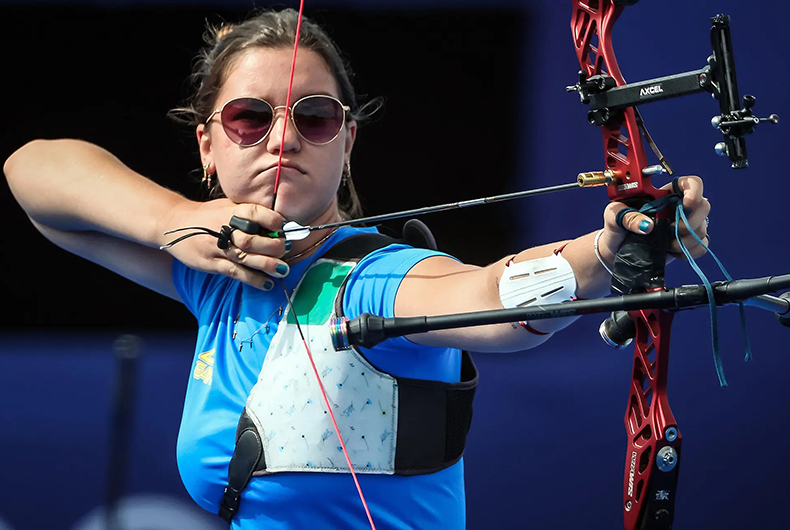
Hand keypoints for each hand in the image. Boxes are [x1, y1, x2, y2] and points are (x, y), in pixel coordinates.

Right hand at [161, 199, 288, 289]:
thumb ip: (248, 214)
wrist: (174, 224)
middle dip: (275, 246)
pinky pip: (236, 273)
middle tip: (286, 249)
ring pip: (247, 258)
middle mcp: (224, 228)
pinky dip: (253, 279)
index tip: (284, 227)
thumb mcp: (227, 206)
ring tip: (283, 270)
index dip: (273, 221)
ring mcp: (217, 247)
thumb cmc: (207, 215)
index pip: (256, 213)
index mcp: (230, 211)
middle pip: (254, 240)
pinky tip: (267, 284)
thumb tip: (279, 224)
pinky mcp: (211, 263)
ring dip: (268, 265)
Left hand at [599, 175, 710, 262]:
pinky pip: (702, 245)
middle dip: (690, 221)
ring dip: (687, 239)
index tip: (685, 205)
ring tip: (667, 244)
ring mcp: (684, 226)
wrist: (616, 251)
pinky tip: (672, 251)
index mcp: (664, 195)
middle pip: (703, 206)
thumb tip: (647, 225)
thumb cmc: (616, 228)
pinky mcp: (686, 243)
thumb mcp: (614, 216)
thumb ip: (627, 216)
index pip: (690, 183)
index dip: (694, 191)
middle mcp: (678, 208)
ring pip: (702, 228)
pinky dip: (690, 250)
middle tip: (671, 230)